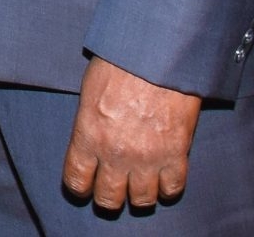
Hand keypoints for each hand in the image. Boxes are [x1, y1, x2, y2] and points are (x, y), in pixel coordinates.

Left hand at [62, 56, 202, 209]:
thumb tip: (90, 141)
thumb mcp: (90, 91)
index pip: (76, 181)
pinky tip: (164, 179)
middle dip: (108, 198)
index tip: (85, 186)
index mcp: (88, 135)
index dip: (80, 187)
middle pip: (109, 199)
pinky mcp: (177, 155)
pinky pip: (172, 189)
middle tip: (113, 190)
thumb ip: (89, 123)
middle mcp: (115, 154)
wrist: (158, 53)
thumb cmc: (120, 63)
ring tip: (139, 186)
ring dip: (139, 196)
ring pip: (142, 200)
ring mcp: (148, 158)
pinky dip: (168, 188)